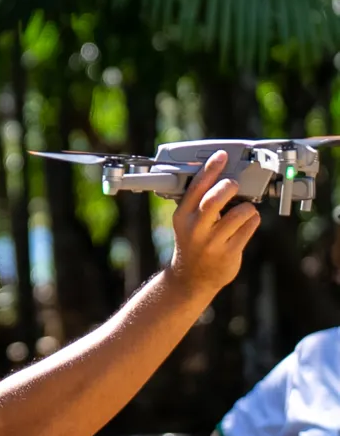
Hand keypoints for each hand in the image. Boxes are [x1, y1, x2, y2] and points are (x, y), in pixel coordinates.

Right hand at [169, 151, 260, 297]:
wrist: (190, 279)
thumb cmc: (193, 244)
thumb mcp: (186, 223)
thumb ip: (198, 203)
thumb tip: (222, 177)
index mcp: (182, 217)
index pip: (196, 187)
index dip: (211, 168)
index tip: (221, 156)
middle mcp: (195, 229)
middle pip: (215, 199)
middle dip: (229, 186)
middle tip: (234, 184)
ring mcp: (212, 243)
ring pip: (239, 213)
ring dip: (247, 207)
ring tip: (244, 209)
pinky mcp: (228, 253)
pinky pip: (249, 227)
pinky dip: (253, 220)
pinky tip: (247, 222)